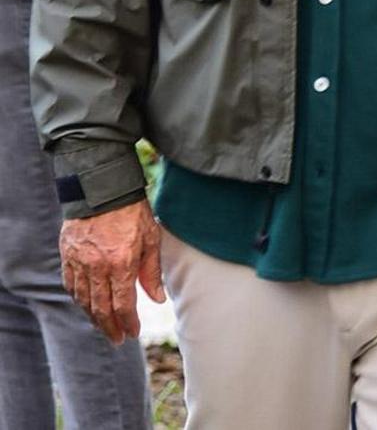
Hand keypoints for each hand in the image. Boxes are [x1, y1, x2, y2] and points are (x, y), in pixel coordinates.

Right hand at [59, 198, 165, 344]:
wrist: (103, 187)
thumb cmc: (132, 211)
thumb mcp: (150, 238)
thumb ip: (152, 272)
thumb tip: (158, 299)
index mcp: (121, 263)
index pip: (123, 305)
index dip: (128, 323)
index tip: (133, 333)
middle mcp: (97, 267)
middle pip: (101, 309)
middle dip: (110, 328)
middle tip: (118, 339)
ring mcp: (79, 261)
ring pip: (83, 300)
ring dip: (93, 317)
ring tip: (104, 325)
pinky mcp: (67, 254)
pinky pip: (70, 285)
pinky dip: (78, 299)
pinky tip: (86, 305)